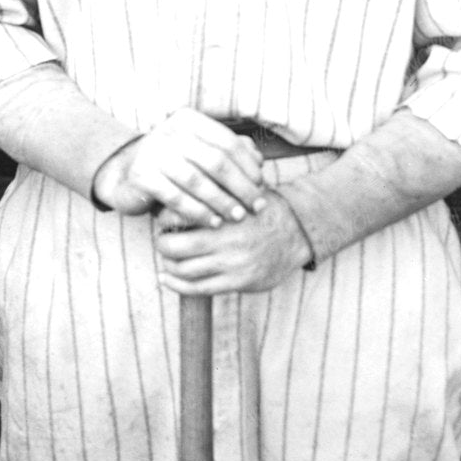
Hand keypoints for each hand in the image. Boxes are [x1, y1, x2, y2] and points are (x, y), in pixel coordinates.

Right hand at [93, 108, 266, 225]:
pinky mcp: (142, 175)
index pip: (227, 142)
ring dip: (222, 201)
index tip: (262, 185)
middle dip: (240, 186)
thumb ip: (230, 153)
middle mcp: (169, 130)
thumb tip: (260, 161)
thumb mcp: (201, 154)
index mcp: (188, 120)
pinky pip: (177, 197)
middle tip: (256, 205)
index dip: (248, 165)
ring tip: (238, 216)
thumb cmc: (176, 165)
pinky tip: (213, 222)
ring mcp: (153, 151)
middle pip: (216, 161)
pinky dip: (199, 212)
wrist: (129, 176)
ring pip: (198, 180)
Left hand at [153, 191, 309, 295]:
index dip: (163, 218)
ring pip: (183, 269)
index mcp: (224, 211)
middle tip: (163, 240)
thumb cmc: (264, 209)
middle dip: (162, 244)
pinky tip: (166, 279)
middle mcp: (225, 238)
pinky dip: (176, 285)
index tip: (162, 219)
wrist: (297, 234)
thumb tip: (189, 171)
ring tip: (168, 259)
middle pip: (174, 246)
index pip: (178, 215)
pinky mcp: (237, 282)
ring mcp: (231, 262)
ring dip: (169, 265)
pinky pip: (197, 288)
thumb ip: (219, 182)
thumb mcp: (243, 187)